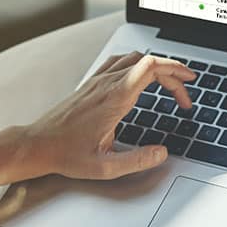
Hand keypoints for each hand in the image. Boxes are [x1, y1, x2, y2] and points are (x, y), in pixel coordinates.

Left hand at [25, 52, 195, 179]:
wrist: (37, 144)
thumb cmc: (66, 154)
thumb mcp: (104, 167)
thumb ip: (136, 161)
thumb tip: (161, 153)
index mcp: (115, 98)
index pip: (151, 67)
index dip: (175, 70)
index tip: (188, 82)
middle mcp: (106, 84)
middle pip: (147, 61)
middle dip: (172, 73)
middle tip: (185, 93)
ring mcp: (97, 81)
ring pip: (134, 59)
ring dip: (156, 67)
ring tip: (169, 83)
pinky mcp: (91, 83)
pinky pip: (118, 62)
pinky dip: (137, 64)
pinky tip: (141, 77)